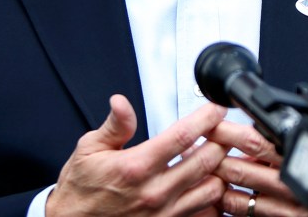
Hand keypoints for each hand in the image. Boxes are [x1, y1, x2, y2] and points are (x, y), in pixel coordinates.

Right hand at [46, 94, 230, 216]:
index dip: (205, 118)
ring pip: (212, 189)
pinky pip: (204, 212)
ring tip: (216, 155)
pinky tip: (208, 182)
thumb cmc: (81, 189)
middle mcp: (154, 191)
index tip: (217, 107)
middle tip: (226, 127)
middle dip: (221, 140)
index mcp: (136, 166)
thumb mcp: (89, 149)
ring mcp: (164, 213)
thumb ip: (114, 126)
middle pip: (206, 161)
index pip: (182, 136)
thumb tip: (121, 102)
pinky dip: (213, 197)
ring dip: (220, 170)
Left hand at [206, 120, 307, 216]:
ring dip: (220, 186)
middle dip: (216, 160)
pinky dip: (235, 207)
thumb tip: (254, 126)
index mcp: (298, 156)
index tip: (209, 125)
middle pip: (242, 168)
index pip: (255, 141)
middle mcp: (291, 183)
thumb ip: (286, 141)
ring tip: (205, 175)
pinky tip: (225, 200)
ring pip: (241, 197)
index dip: (228, 133)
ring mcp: (288, 208)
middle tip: (198, 151)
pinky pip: (253, 215)